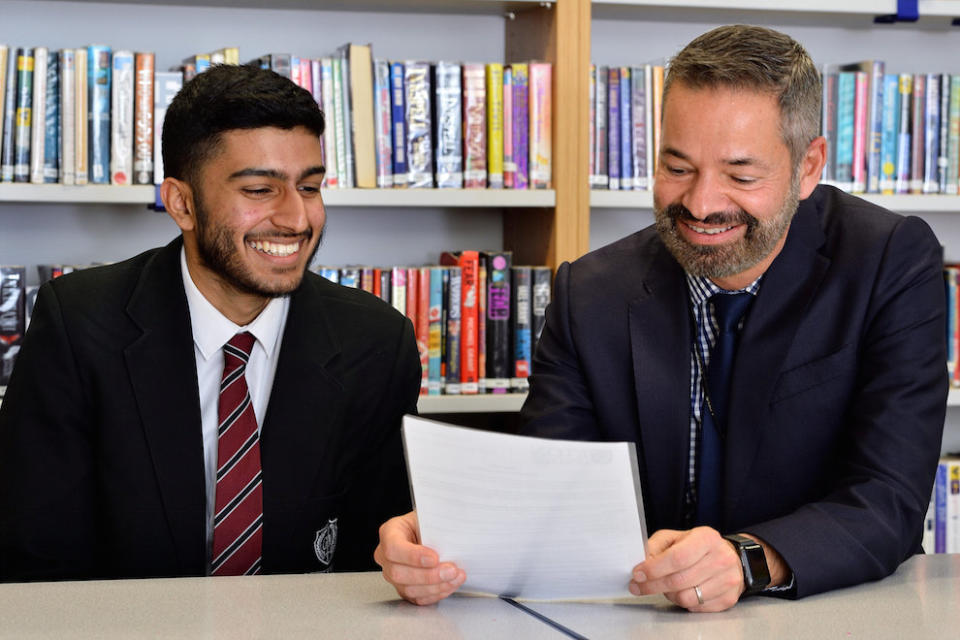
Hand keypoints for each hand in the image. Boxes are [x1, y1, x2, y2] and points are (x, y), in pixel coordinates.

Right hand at [374, 511, 465, 604]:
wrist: (430, 532)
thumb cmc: (429, 523)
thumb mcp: (430, 518)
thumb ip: (435, 527)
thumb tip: (451, 539)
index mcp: (389, 532)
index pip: (393, 548)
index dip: (413, 556)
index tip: (435, 558)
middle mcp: (385, 555)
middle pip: (398, 573)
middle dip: (428, 575)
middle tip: (451, 570)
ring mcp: (393, 574)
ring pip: (408, 589)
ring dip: (436, 586)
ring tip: (455, 577)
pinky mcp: (404, 589)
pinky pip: (418, 598)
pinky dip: (437, 593)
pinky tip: (450, 584)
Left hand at [629, 527, 743, 611]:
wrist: (729, 557)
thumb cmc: (698, 547)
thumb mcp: (675, 538)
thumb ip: (656, 546)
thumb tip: (641, 562)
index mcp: (706, 538)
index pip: (677, 558)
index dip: (654, 569)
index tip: (638, 574)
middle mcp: (721, 558)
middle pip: (679, 580)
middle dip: (653, 586)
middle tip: (638, 586)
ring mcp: (727, 580)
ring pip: (686, 598)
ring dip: (669, 595)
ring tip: (666, 586)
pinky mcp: (729, 598)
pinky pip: (696, 608)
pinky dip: (684, 602)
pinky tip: (683, 591)